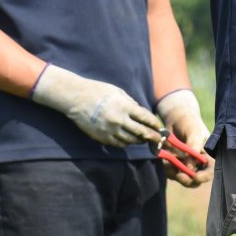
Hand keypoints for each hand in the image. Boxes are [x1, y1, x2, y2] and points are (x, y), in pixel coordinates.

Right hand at [29, 64, 164, 147]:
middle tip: (159, 140)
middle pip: (141, 133)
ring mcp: (110, 130)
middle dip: (152, 137)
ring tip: (144, 139)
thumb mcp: (118, 92)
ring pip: (131, 141)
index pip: (145, 119)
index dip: (155, 124)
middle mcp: (119, 120)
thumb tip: (141, 113)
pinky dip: (126, 143)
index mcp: (124, 107)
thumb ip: (131, 103)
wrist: (76, 99)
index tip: (159, 127)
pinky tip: (129, 140)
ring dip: (139, 141)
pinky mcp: (102, 137)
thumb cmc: (98, 91)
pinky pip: (119, 144)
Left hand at [156, 88, 211, 185]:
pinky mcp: (176, 165)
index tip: (195, 177)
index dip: (204, 177)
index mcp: (208, 156)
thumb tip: (190, 166)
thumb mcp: (194, 131)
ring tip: (168, 161)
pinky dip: (167, 169)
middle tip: (179, 175)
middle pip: (195, 181)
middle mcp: (199, 164)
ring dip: (174, 174)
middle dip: (187, 180)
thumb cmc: (189, 122)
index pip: (210, 171)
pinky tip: (165, 159)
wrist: (176, 118)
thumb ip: (194, 147)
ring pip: (182, 178)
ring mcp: (187, 165)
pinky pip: (171, 173)